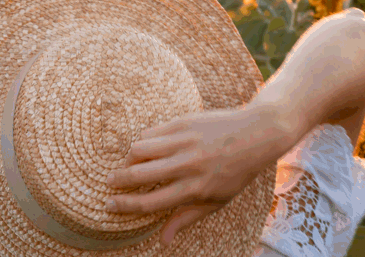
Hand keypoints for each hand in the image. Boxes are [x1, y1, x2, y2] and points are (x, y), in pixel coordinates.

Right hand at [104, 103, 291, 247]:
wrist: (256, 133)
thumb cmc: (237, 172)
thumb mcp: (217, 201)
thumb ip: (186, 218)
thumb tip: (163, 241)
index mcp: (194, 189)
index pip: (150, 202)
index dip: (125, 205)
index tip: (109, 205)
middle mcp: (187, 165)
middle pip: (139, 174)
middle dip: (117, 181)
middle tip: (109, 183)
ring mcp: (183, 141)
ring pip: (140, 149)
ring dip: (128, 159)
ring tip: (128, 164)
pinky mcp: (182, 122)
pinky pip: (151, 132)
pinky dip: (143, 141)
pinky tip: (145, 147)